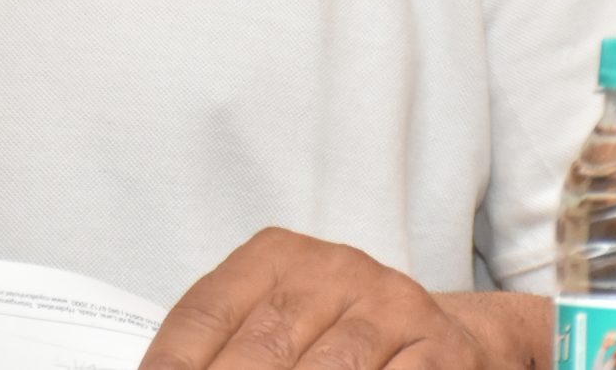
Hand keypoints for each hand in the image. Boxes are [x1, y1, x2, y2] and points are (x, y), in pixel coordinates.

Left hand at [142, 228, 534, 369]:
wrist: (443, 333)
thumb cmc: (335, 335)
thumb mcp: (280, 321)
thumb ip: (228, 345)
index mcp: (276, 256)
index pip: (206, 314)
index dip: (173, 363)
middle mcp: (332, 269)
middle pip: (261, 349)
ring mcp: (389, 304)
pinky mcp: (438, 346)